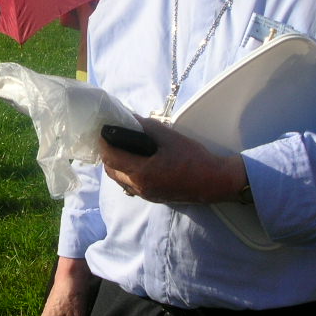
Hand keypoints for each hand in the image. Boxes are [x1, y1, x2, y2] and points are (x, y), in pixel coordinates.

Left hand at [100, 117, 245, 203]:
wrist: (213, 181)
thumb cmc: (193, 158)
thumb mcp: (169, 137)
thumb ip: (146, 127)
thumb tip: (130, 119)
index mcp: (141, 172)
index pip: (110, 157)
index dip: (103, 143)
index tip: (102, 131)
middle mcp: (139, 187)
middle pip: (111, 171)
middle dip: (107, 154)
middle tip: (110, 138)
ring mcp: (145, 194)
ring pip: (119, 180)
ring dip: (115, 165)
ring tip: (121, 148)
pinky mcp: (152, 197)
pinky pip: (130, 186)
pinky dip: (126, 174)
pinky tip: (134, 162)